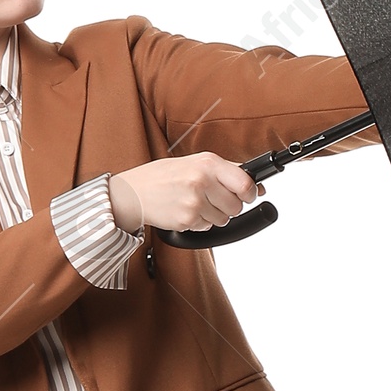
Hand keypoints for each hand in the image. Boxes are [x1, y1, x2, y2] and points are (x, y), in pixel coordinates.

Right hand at [108, 154, 263, 234]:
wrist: (134, 192)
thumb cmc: (164, 176)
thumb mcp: (194, 163)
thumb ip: (225, 173)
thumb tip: (257, 187)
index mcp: (207, 163)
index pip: (245, 182)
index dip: (250, 193)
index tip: (248, 195)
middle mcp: (202, 180)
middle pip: (236, 206)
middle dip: (228, 207)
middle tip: (212, 199)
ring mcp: (194, 201)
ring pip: (223, 219)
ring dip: (213, 215)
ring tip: (194, 203)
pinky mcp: (187, 219)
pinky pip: (207, 227)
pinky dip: (199, 222)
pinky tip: (184, 210)